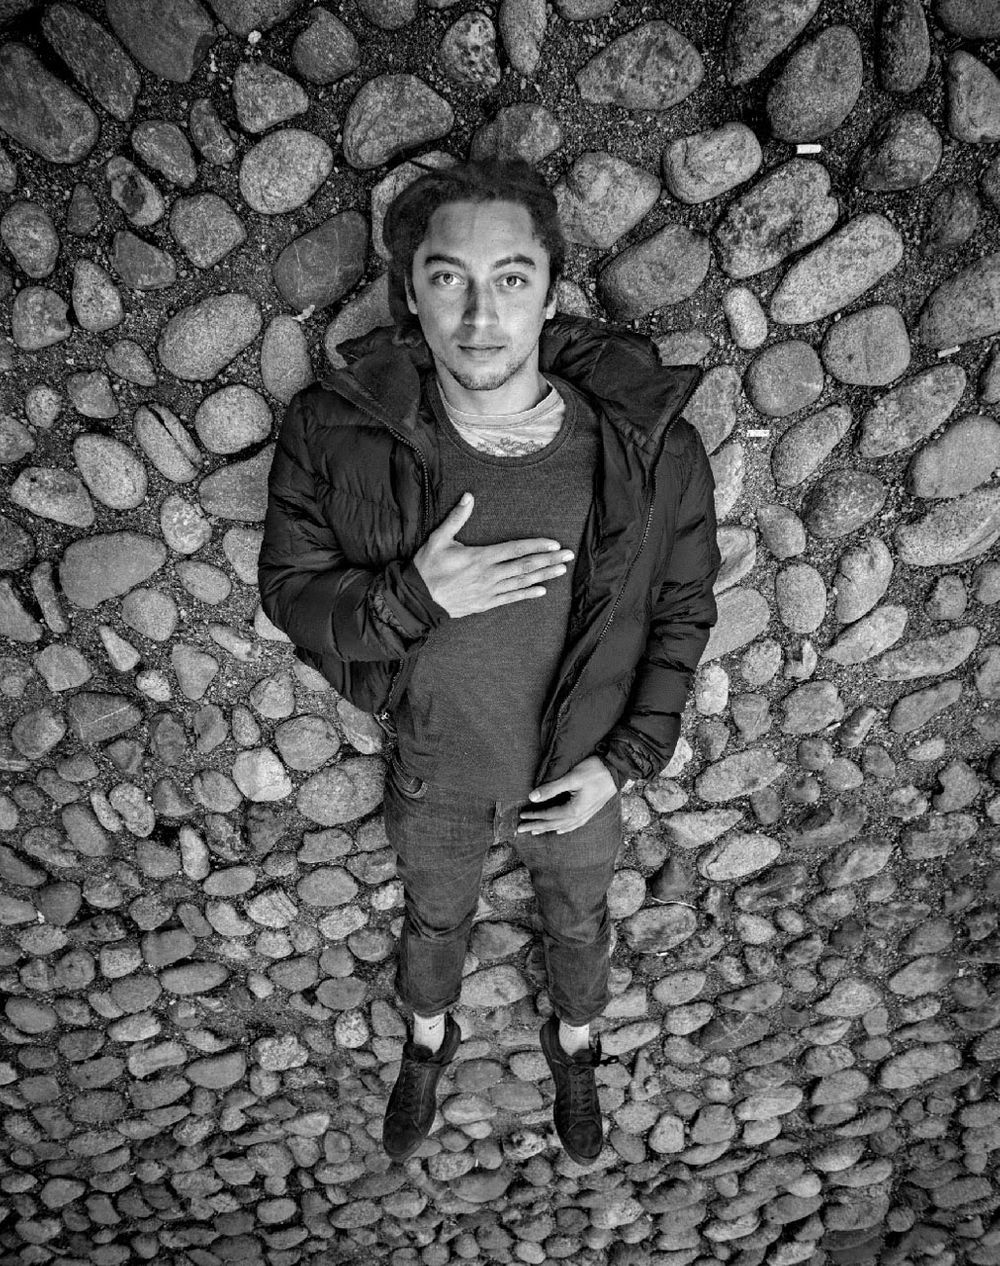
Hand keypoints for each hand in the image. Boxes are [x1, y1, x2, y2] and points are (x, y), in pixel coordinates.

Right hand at [413, 493, 574, 618]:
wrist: (417, 599)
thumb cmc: (427, 567)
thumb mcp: (438, 539)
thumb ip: (456, 518)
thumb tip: (468, 496)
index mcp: (480, 557)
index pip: (514, 549)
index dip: (536, 546)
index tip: (553, 543)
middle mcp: (488, 575)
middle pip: (525, 566)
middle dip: (548, 560)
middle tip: (568, 556)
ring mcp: (488, 591)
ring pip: (522, 582)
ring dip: (543, 575)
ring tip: (561, 570)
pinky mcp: (485, 603)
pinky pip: (511, 598)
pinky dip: (527, 594)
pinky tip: (542, 590)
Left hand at [517, 756, 617, 835]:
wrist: (617, 769)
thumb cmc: (595, 771)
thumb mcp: (572, 778)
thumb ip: (552, 788)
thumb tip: (532, 797)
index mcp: (574, 810)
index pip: (548, 815)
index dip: (534, 815)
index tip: (521, 815)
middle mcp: (579, 816)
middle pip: (553, 824)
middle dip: (536, 826)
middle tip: (520, 829)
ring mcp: (586, 815)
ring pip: (562, 826)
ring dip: (547, 828)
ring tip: (535, 832)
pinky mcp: (590, 811)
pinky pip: (574, 825)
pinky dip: (564, 828)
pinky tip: (560, 830)